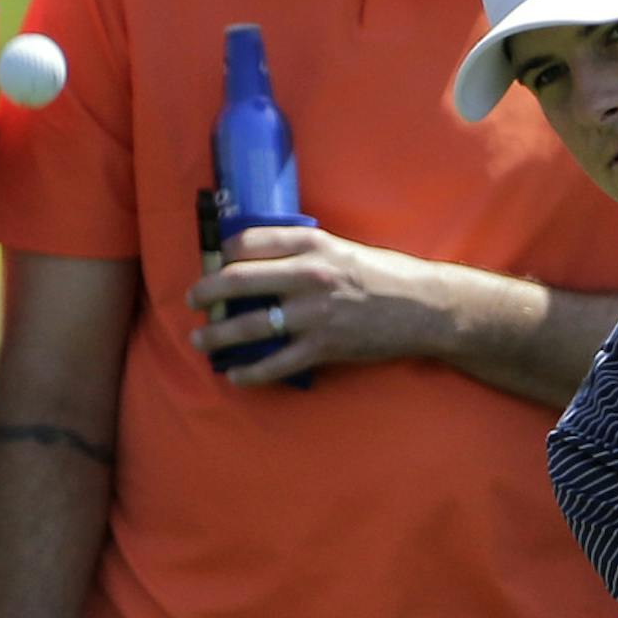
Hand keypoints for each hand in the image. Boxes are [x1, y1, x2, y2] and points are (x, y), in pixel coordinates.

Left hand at [187, 226, 443, 385]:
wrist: (424, 308)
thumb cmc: (384, 276)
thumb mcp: (341, 248)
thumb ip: (303, 252)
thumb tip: (259, 263)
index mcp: (312, 242)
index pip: (250, 241)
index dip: (222, 253)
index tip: (213, 263)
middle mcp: (309, 274)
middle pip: (239, 280)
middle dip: (206, 292)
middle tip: (193, 300)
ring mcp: (315, 313)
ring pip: (250, 325)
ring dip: (217, 335)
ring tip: (201, 341)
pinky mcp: (324, 346)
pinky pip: (276, 363)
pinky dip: (250, 372)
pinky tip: (236, 375)